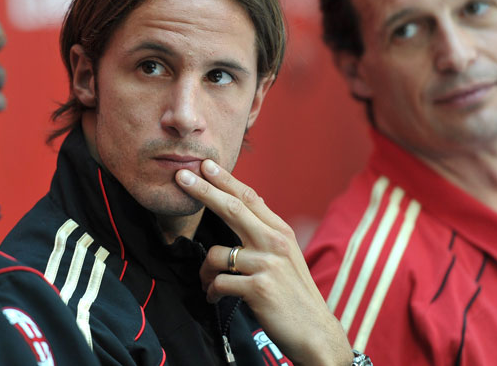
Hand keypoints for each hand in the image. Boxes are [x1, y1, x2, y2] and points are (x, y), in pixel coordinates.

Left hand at [175, 159, 352, 365]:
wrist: (315, 332)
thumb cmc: (293, 294)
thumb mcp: (284, 256)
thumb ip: (263, 234)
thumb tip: (237, 212)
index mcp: (280, 232)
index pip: (249, 197)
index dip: (225, 180)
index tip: (205, 165)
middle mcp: (275, 242)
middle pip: (232, 208)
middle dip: (203, 190)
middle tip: (181, 176)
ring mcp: (267, 264)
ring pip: (216, 254)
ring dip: (205, 271)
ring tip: (208, 283)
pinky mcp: (258, 287)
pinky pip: (219, 282)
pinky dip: (211, 291)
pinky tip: (214, 297)